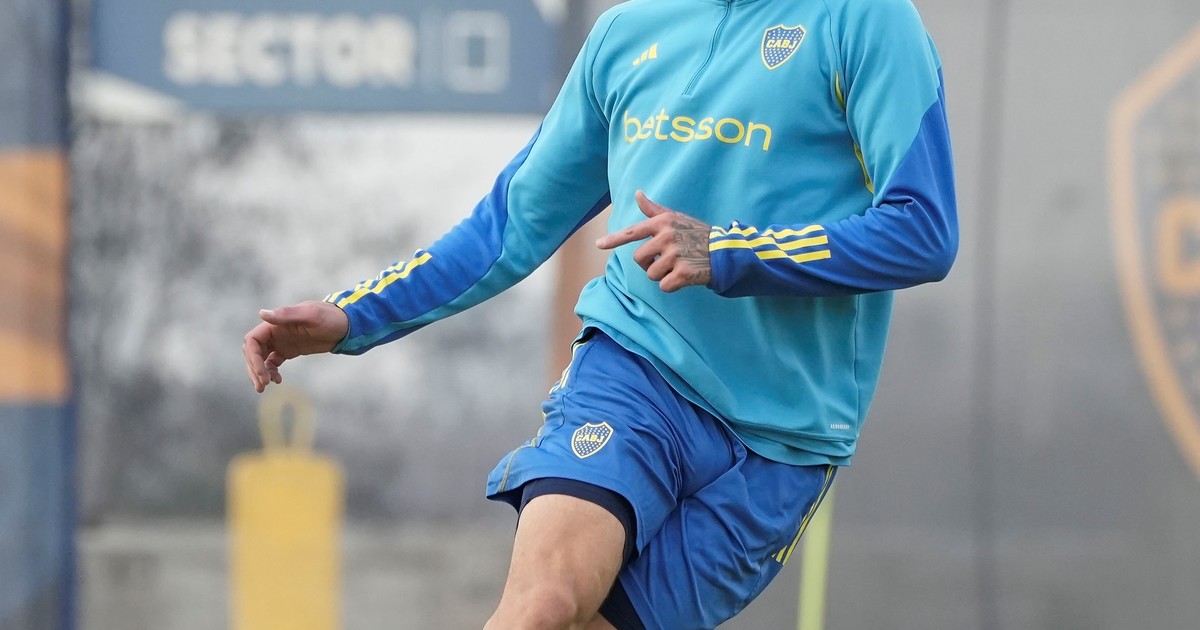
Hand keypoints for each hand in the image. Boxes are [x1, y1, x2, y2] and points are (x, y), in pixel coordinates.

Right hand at [242, 300, 348, 392]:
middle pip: (253, 352)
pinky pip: (272, 363)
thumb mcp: (311, 315)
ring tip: (266, 386)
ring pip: (261, 359)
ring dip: (259, 373)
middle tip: (263, 386)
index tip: (262, 374)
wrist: (346, 325)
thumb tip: (262, 313)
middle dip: (254, 369)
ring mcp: (281, 342)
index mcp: (276, 324)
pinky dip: (271, 372)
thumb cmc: (330, 317)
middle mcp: (275, 333)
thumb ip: (286, 314)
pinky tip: (278, 380)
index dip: (252, 358)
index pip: (252, 341)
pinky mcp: (289, 350)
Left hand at [596, 190, 712, 291]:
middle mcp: (666, 237)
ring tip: (678, 266)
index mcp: (662, 223)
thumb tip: (637, 194)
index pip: (632, 232)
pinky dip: (672, 286)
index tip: (599, 244)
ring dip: (662, 275)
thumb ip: (654, 210)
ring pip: (651, 274)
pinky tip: (684, 277)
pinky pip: (664, 286)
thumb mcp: (676, 218)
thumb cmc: (697, 234)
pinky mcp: (683, 273)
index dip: (613, 239)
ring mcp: (674, 255)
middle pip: (638, 259)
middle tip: (666, 260)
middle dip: (649, 263)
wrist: (724, 251)